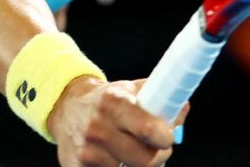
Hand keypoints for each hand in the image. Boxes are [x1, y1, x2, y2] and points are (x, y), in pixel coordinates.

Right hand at [47, 76, 188, 166]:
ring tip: (132, 153)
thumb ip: (158, 98)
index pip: (147, 129)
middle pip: (145, 160)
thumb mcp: (129, 89)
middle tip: (157, 149)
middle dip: (158, 157)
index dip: (164, 138)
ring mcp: (87, 151)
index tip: (167, 137)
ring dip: (136, 166)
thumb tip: (182, 109)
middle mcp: (98, 127)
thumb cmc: (106, 100)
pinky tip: (116, 160)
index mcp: (114, 102)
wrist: (66, 107)